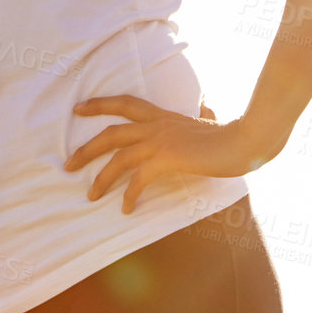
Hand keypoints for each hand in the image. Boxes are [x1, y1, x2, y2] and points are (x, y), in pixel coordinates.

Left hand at [65, 95, 263, 213]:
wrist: (244, 141)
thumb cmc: (231, 134)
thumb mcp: (211, 121)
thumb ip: (202, 115)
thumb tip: (206, 108)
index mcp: (163, 115)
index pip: (125, 104)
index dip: (99, 104)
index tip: (78, 108)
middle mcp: (157, 125)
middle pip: (110, 133)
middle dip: (86, 149)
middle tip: (67, 163)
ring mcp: (160, 142)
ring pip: (118, 158)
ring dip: (101, 178)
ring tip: (90, 195)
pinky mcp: (167, 159)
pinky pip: (139, 180)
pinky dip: (130, 195)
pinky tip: (127, 209)